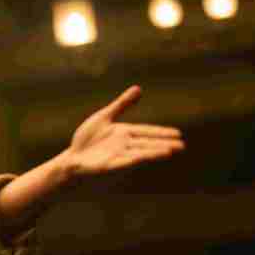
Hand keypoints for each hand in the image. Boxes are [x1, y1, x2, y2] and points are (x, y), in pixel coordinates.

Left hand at [64, 86, 183, 178]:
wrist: (72, 157)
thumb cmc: (88, 139)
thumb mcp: (105, 117)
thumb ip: (122, 104)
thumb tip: (139, 88)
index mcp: (125, 133)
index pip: (147, 132)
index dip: (161, 133)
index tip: (178, 134)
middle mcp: (124, 145)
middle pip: (147, 144)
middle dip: (163, 144)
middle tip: (182, 146)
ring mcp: (116, 156)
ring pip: (139, 154)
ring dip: (153, 153)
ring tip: (169, 152)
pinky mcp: (107, 165)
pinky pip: (121, 162)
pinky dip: (132, 160)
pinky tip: (141, 159)